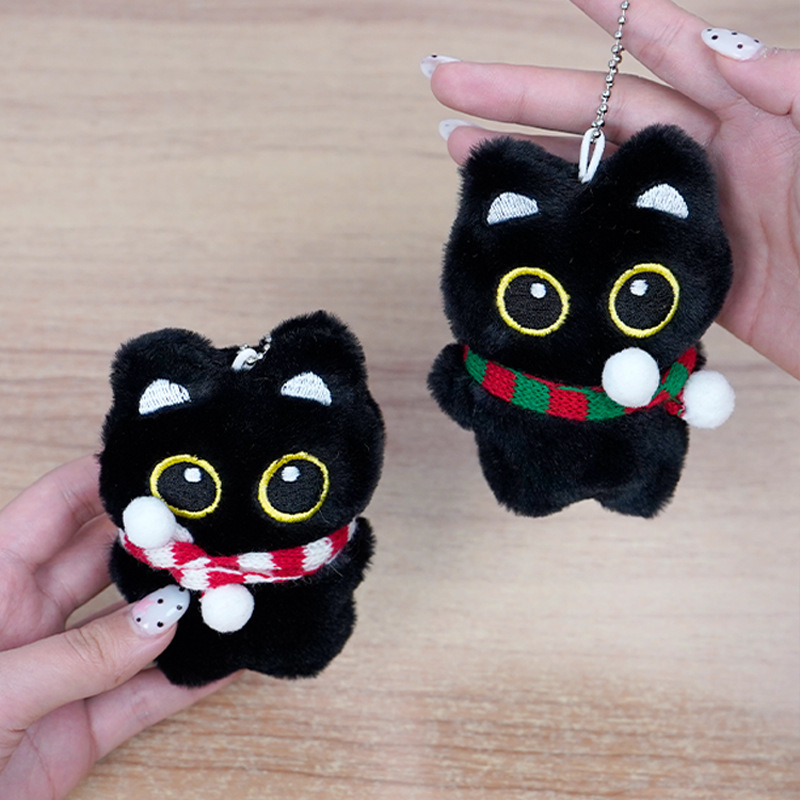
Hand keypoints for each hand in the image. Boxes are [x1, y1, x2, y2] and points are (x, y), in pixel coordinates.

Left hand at [0, 456, 232, 798]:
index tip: (155, 464)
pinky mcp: (80, 731)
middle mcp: (26, 623)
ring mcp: (60, 676)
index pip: (49, 513)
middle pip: (103, 565)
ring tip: (232, 586)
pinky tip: (228, 660)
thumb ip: (79, 655)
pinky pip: (143, 697)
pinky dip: (187, 681)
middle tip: (214, 526)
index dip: (98, 482)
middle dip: (156, 544)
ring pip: (133, 629)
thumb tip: (163, 618)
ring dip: (181, 612)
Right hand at [423, 0, 799, 377]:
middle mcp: (713, 159)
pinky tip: (526, 225)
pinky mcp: (685, 276)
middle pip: (601, 114)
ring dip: (528, 162)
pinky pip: (611, 247)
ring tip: (460, 147)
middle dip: (522, 94)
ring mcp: (691, 218)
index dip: (614, 16)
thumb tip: (724, 52)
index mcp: (755, 114)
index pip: (670, 50)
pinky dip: (565, 234)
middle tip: (451, 80)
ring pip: (592, 181)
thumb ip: (797, 90)